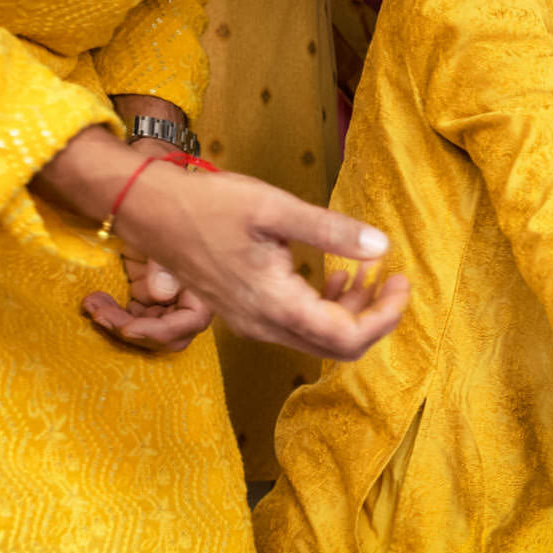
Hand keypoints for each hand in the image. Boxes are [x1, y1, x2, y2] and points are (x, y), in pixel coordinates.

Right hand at [38, 124, 406, 359]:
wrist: (151, 211)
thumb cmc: (209, 205)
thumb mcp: (275, 209)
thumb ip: (330, 231)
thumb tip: (381, 247)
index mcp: (274, 305)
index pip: (347, 338)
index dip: (384, 317)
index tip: (400, 281)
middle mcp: (263, 325)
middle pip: (336, 346)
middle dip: (373, 317)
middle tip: (390, 279)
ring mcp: (251, 322)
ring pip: (316, 337)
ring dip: (349, 311)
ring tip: (365, 272)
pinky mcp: (244, 312)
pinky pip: (296, 325)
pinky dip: (324, 306)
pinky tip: (334, 276)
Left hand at [81, 138, 213, 351]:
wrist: (151, 180)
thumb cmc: (172, 195)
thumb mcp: (168, 225)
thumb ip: (165, 264)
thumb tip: (161, 293)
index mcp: (207, 278)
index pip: (192, 321)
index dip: (162, 331)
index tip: (128, 327)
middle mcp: (190, 290)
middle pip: (171, 334)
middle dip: (137, 331)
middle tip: (102, 315)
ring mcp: (168, 291)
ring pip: (151, 327)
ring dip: (122, 323)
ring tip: (94, 304)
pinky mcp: (148, 287)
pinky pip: (136, 315)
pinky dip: (116, 314)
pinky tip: (96, 300)